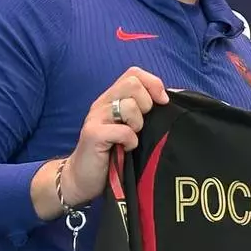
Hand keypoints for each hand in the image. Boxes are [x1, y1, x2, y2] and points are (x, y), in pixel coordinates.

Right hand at [58, 67, 168, 207]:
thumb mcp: (129, 127)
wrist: (82, 178)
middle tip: (141, 125)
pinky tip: (126, 149)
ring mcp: (95, 117)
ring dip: (138, 124)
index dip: (153, 83)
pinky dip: (130, 141)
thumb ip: (142, 111)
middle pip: (132, 84)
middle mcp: (102, 103)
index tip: (163, 102)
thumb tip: (168, 99)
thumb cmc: (112, 153)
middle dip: (146, 104)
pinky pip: (123, 130)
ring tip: (132, 138)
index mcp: (112, 98)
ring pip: (129, 106)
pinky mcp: (92, 134)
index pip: (134, 73)